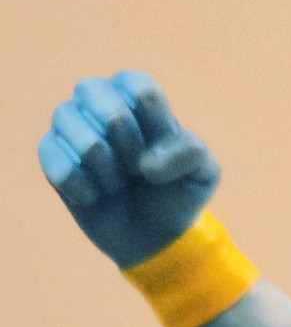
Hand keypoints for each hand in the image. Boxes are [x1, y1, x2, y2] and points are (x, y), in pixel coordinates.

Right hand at [38, 71, 219, 268]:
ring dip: (100, 164)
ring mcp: (72, 125)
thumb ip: (191, 152)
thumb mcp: (203, 174)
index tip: (159, 151)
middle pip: (91, 89)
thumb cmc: (176, 196)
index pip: (137, 87)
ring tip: (116, 184)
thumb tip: (146, 164)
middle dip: (121, 138)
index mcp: (138, 95)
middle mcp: (100, 100)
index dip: (152, 126)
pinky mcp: (52, 155)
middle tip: (136, 169)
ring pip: (66, 118)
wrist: (152, 240)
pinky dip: (81, 187)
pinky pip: (54, 159)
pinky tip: (95, 197)